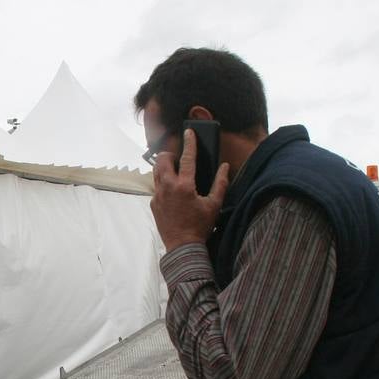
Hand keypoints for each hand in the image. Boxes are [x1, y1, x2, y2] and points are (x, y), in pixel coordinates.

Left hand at [150, 127, 229, 250]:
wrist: (183, 247)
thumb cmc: (200, 227)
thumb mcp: (214, 205)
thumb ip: (221, 183)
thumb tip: (225, 167)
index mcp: (184, 186)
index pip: (187, 158)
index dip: (190, 143)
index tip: (189, 132)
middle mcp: (168, 188)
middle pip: (162, 160)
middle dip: (169, 153)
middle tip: (179, 157)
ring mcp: (158, 196)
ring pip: (156, 172)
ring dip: (164, 167)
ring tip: (175, 171)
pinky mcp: (153, 204)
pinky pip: (156, 187)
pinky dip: (164, 183)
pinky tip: (174, 192)